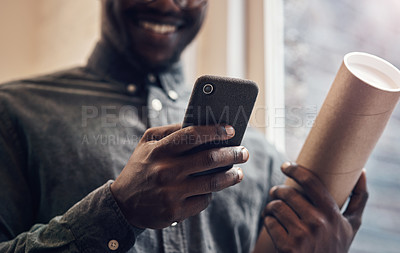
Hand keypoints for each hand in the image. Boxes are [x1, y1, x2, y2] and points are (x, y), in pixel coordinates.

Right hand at [110, 124, 248, 228]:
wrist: (122, 204)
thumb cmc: (140, 168)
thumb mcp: (147, 143)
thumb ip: (170, 131)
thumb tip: (200, 124)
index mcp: (159, 151)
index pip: (192, 135)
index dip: (214, 131)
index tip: (231, 130)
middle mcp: (165, 171)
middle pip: (209, 159)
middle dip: (232, 153)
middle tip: (244, 151)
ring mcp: (171, 193)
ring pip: (212, 182)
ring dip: (231, 176)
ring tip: (239, 172)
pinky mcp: (175, 211)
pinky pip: (203, 200)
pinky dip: (211, 193)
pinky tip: (212, 188)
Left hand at [263, 162, 367, 252]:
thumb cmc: (336, 244)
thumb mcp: (351, 225)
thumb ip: (359, 198)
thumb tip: (362, 171)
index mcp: (332, 214)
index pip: (310, 182)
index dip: (295, 169)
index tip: (286, 166)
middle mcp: (318, 224)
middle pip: (288, 193)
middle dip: (277, 190)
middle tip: (275, 192)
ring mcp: (302, 236)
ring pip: (276, 206)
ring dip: (270, 205)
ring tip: (272, 208)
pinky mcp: (287, 247)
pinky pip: (269, 222)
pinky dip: (267, 220)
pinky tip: (271, 222)